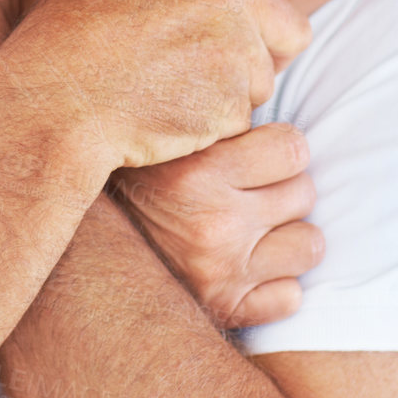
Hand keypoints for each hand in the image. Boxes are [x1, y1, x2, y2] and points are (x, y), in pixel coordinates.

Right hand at [15, 0, 395, 177]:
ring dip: (231, 84)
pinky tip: (169, 110)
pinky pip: (244, 116)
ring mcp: (232, 53)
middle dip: (260, 45)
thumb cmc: (64, 29)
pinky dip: (215, 120)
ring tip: (169, 82)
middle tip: (195, 55)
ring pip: (266, 74)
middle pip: (290, 27)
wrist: (54, 102)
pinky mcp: (231, 105)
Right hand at [110, 124, 321, 328]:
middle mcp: (212, 226)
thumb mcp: (170, 137)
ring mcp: (222, 273)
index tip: (258, 152)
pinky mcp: (225, 309)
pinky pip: (290, 296)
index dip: (279, 147)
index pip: (293, 149)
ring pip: (308, 244)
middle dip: (281, 188)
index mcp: (198, 174)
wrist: (89, 246)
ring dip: (287, 235)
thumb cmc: (138, 178)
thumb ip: (220, 121)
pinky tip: (248, 266)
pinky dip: (275, 283)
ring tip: (254, 227)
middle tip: (251, 190)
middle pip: (303, 193)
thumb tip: (277, 88)